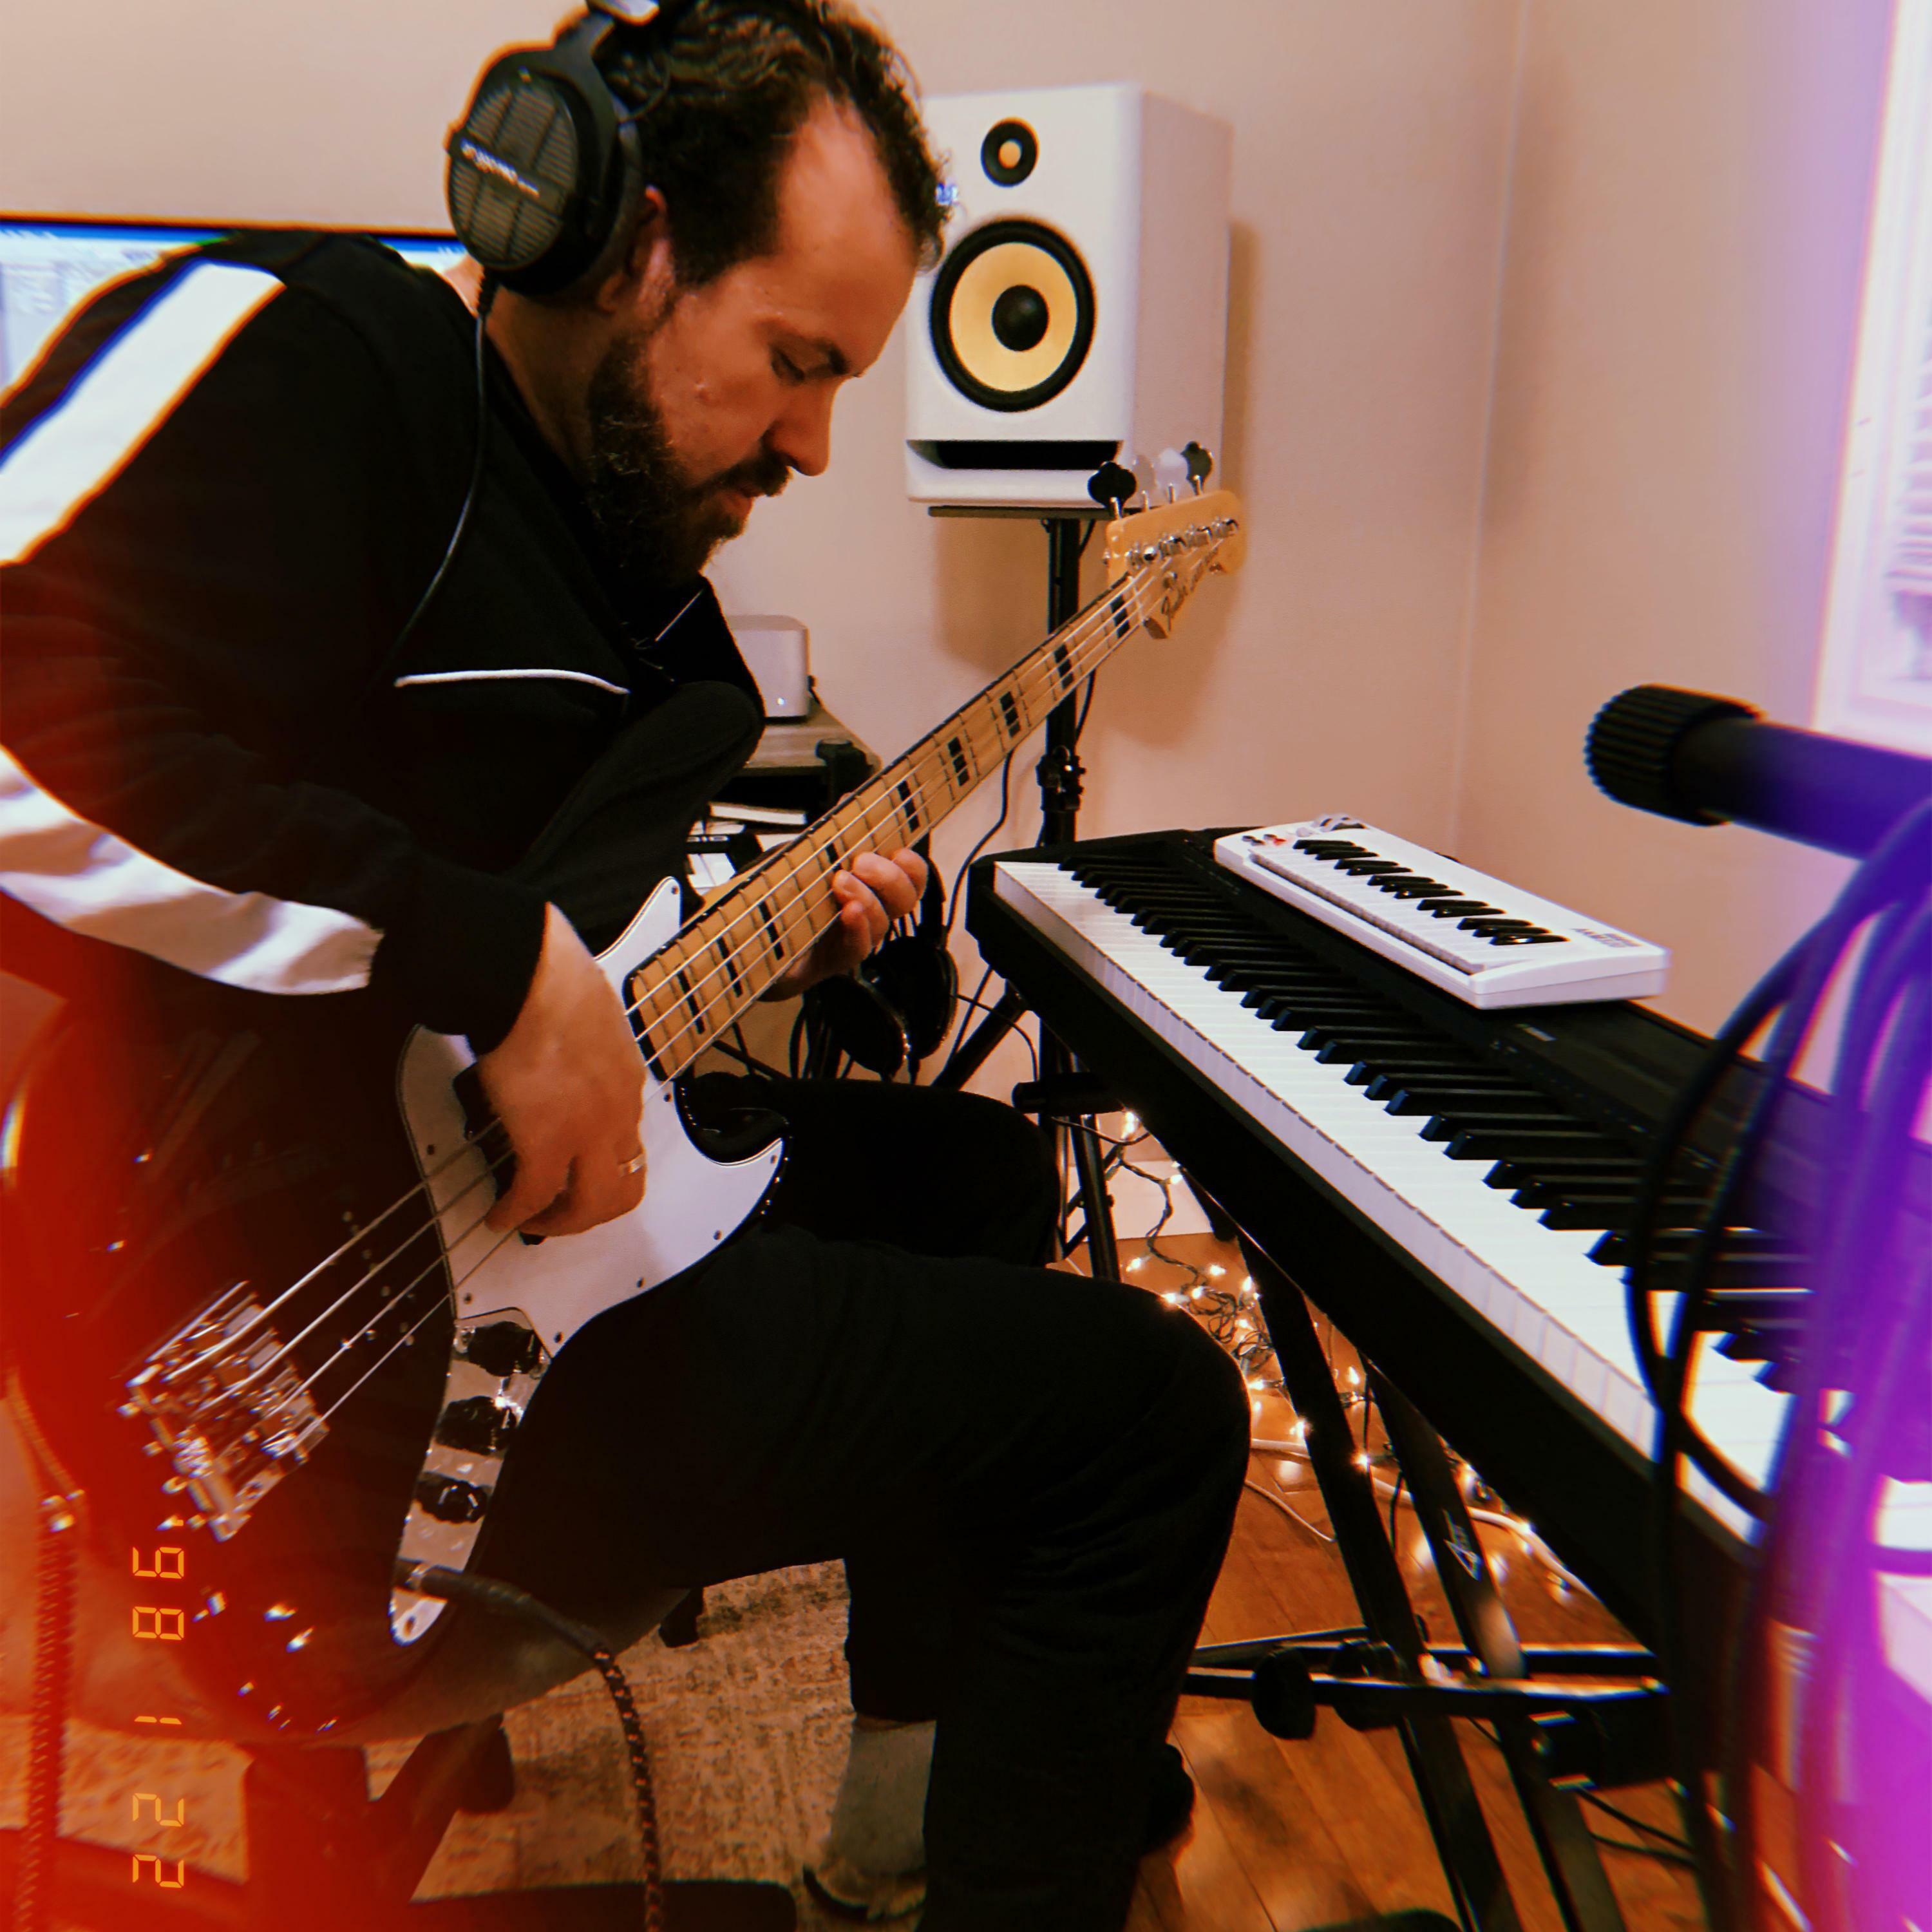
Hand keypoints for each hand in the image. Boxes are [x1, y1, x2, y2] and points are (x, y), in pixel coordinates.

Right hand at [476, 903, 646, 1235]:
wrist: (530, 975)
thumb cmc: (549, 979)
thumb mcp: (587, 1016)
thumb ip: (582, 1042)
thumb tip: (556, 1040)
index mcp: (626, 1080)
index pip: (629, 1142)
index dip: (605, 1168)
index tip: (580, 1174)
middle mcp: (618, 1111)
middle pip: (624, 1188)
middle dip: (593, 1211)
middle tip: (562, 1214)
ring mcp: (588, 1131)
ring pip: (593, 1203)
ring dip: (563, 1221)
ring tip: (533, 1221)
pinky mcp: (547, 1141)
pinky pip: (535, 1196)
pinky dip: (517, 1214)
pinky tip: (500, 1215)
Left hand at [764, 848, 928, 998]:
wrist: (755, 939)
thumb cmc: (787, 898)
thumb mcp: (808, 858)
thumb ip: (832, 833)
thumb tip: (848, 797)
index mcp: (871, 885)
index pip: (910, 877)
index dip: (912, 866)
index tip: (898, 852)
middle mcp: (870, 913)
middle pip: (905, 900)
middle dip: (889, 878)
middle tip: (861, 863)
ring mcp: (854, 938)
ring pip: (883, 923)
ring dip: (866, 898)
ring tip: (840, 882)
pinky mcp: (835, 960)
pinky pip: (858, 949)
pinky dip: (857, 928)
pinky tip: (848, 913)